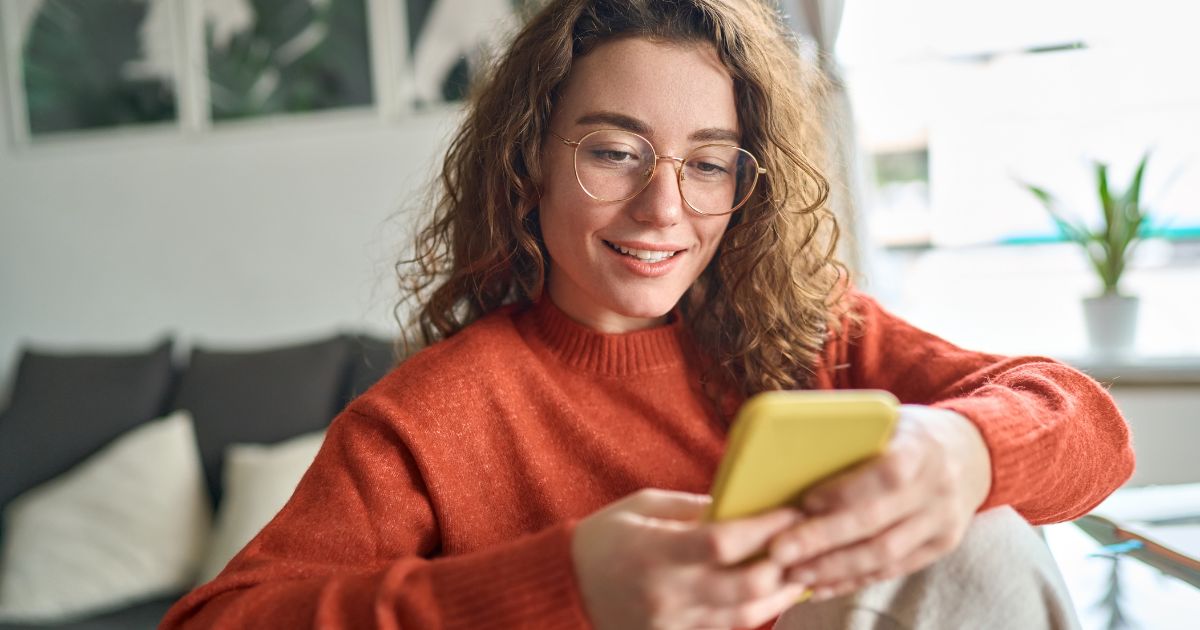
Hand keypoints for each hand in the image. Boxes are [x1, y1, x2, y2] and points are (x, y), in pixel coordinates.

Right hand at [572, 488, 808, 629]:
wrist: (565, 587)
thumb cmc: (606, 538)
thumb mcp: (644, 507)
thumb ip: (694, 508)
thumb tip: (745, 505)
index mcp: (655, 552)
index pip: (723, 542)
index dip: (765, 528)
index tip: (793, 510)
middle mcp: (666, 593)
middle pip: (745, 587)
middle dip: (784, 565)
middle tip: (808, 543)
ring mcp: (671, 624)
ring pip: (744, 617)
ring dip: (781, 595)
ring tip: (802, 572)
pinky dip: (755, 614)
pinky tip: (772, 596)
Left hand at [768, 405, 991, 600]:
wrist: (973, 452)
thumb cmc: (910, 432)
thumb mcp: (889, 420)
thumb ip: (853, 437)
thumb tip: (790, 456)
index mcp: (921, 447)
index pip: (887, 473)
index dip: (845, 490)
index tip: (805, 501)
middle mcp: (937, 487)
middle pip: (877, 522)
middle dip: (823, 540)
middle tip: (779, 551)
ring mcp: (943, 522)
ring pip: (884, 555)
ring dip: (834, 568)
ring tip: (793, 573)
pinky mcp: (940, 547)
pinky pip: (893, 570)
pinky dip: (853, 580)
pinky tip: (821, 586)